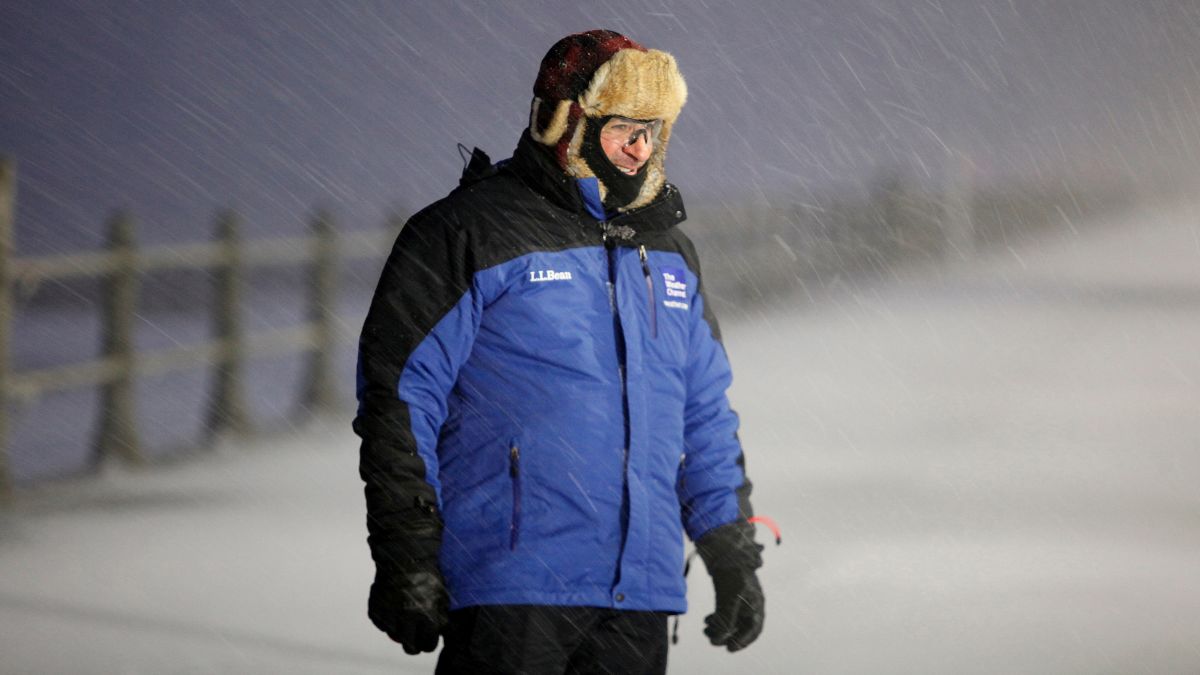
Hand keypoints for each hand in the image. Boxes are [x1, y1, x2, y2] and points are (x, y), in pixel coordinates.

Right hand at [368, 569, 448, 653]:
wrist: (405, 554)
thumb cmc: (427, 572)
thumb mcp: (441, 593)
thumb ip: (441, 614)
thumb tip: (440, 629)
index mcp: (426, 616)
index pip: (428, 644)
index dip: (430, 642)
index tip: (429, 638)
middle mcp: (406, 617)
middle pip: (409, 647)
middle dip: (415, 644)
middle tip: (416, 637)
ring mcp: (389, 613)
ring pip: (394, 636)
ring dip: (400, 631)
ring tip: (405, 620)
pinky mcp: (376, 607)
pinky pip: (381, 623)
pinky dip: (386, 620)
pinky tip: (393, 611)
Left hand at [696, 520, 764, 651]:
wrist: (725, 548)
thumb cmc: (732, 572)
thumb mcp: (729, 598)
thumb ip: (725, 620)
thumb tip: (718, 641)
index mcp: (756, 604)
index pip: (754, 629)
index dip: (743, 642)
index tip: (729, 649)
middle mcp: (750, 602)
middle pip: (741, 626)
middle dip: (726, 635)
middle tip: (711, 639)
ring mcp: (740, 597)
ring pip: (731, 620)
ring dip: (719, 627)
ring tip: (705, 629)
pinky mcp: (730, 593)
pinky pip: (725, 611)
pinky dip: (716, 618)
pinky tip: (706, 620)